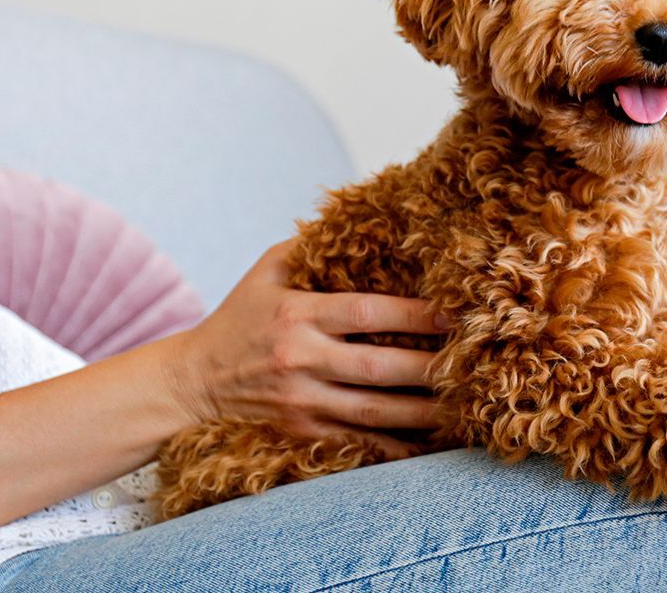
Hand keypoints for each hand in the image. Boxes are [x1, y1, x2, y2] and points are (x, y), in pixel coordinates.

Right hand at [166, 241, 446, 457]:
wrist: (191, 384)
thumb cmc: (240, 317)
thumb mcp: (267, 271)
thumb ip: (312, 246)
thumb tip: (362, 218)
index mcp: (298, 315)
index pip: (366, 313)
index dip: (414, 315)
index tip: (455, 313)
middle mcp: (300, 361)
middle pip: (379, 368)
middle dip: (431, 367)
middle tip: (475, 363)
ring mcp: (301, 403)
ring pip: (376, 413)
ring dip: (424, 412)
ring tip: (465, 405)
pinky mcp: (302, 435)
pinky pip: (359, 445)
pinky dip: (397, 448)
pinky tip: (431, 443)